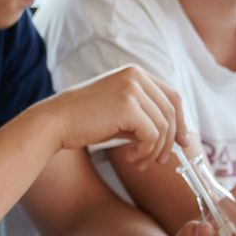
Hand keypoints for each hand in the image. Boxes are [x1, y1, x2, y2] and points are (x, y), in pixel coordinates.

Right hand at [39, 66, 190, 166]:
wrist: (53, 122)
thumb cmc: (82, 120)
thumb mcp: (117, 111)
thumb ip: (144, 116)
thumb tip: (176, 137)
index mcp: (134, 72)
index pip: (172, 96)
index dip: (181, 121)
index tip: (181, 142)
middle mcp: (135, 75)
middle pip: (171, 112)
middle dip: (170, 141)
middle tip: (159, 161)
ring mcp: (132, 89)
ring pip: (163, 126)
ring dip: (155, 150)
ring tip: (139, 162)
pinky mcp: (128, 106)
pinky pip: (152, 135)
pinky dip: (146, 151)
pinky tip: (131, 158)